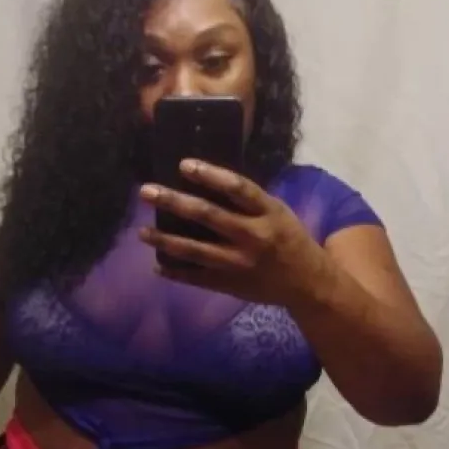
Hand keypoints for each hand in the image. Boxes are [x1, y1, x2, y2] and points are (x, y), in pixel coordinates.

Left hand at [139, 159, 325, 305]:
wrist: (306, 284)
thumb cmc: (288, 239)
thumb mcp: (277, 213)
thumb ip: (247, 202)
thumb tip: (205, 182)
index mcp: (268, 213)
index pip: (238, 188)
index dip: (210, 175)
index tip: (183, 164)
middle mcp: (253, 237)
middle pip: (208, 215)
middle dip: (173, 201)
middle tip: (146, 191)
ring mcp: (239, 263)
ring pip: (196, 250)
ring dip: (165, 240)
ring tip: (142, 232)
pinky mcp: (231, 284)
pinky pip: (197, 278)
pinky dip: (175, 272)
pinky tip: (157, 265)